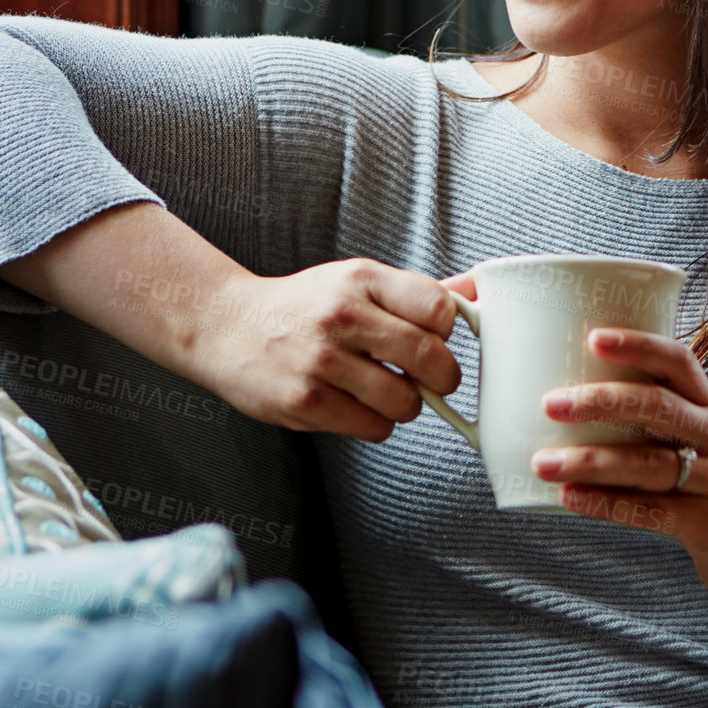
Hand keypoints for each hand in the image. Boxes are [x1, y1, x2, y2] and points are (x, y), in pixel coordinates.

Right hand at [204, 259, 462, 441]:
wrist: (228, 326)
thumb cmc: (304, 306)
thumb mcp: (357, 282)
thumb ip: (417, 292)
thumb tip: (479, 290)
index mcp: (361, 280)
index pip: (439, 307)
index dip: (449, 330)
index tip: (438, 338)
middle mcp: (342, 316)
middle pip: (430, 357)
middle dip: (442, 377)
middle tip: (431, 378)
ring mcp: (321, 361)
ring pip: (405, 401)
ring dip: (406, 405)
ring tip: (385, 390)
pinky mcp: (306, 402)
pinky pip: (373, 428)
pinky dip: (376, 424)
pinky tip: (356, 404)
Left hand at [531, 328, 707, 610]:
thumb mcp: (695, 437)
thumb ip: (649, 415)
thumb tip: (565, 395)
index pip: (678, 360)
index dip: (638, 345)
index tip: (592, 337)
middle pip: (658, 407)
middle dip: (600, 402)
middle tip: (550, 404)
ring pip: (649, 463)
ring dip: (590, 461)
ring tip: (543, 463)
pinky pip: (652, 511)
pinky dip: (606, 504)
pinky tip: (570, 498)